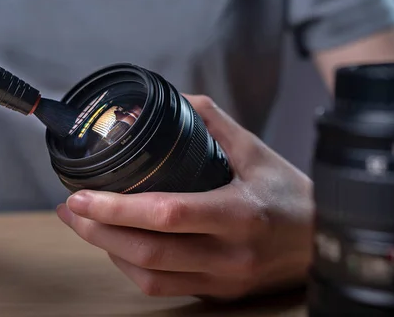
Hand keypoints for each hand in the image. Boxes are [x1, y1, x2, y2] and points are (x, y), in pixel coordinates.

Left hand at [57, 95, 313, 299]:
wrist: (323, 241)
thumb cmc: (289, 195)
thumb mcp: (256, 151)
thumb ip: (212, 122)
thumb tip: (173, 99)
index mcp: (240, 213)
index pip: (168, 214)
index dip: (118, 206)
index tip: (83, 194)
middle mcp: (229, 254)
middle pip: (149, 251)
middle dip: (98, 230)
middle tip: (70, 209)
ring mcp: (223, 280)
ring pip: (150, 276)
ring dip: (108, 250)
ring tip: (84, 224)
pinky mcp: (218, 293)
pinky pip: (163, 289)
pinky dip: (131, 268)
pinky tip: (117, 247)